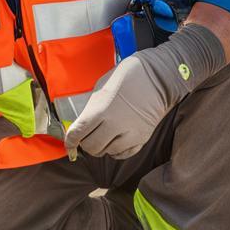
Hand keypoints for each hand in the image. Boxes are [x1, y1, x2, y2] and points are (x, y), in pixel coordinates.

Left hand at [64, 23, 226, 159]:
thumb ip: (91, 108)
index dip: (70, 141)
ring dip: (101, 147)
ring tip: (103, 136)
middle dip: (86, 143)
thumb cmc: (128, 76)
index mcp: (101, 109)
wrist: (159, 76)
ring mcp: (130, 133)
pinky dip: (116, 151)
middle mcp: (114, 125)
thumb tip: (81, 124)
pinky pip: (123, 154)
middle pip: (91, 147)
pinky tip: (115, 141)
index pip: (78, 133)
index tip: (69, 144)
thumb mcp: (101, 87)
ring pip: (107, 152)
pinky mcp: (142, 138)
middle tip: (87, 136)